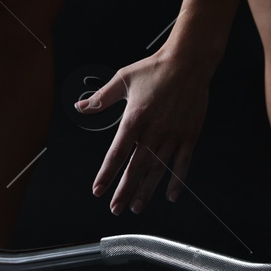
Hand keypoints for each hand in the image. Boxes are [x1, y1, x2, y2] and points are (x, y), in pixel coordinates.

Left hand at [76, 45, 216, 213]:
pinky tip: (170, 195)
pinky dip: (177, 181)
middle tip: (115, 208)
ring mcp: (173, 135)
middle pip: (135, 168)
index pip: (116, 154)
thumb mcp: (123, 79)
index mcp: (134, 119)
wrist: (188, 62)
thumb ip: (101, 98)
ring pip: (158, 170)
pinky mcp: (189, 136)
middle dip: (124, 191)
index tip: (98, 189)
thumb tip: (81, 107)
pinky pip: (183, 164)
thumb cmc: (155, 69)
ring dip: (146, 191)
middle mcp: (153, 131)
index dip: (106, 174)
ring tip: (137, 207)